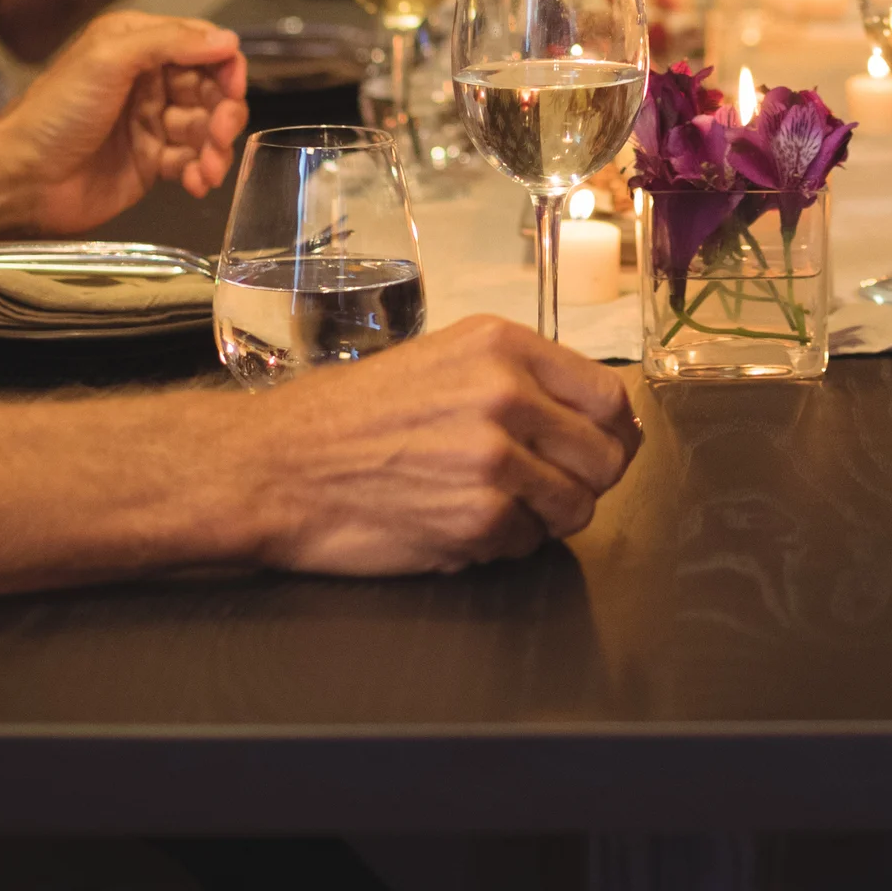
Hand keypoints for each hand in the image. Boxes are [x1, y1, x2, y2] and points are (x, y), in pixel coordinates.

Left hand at [0, 11, 249, 233]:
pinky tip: (197, 182)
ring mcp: (150, 123)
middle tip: (220, 134)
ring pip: (206, 128)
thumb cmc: (54, 114)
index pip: (200, 45)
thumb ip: (170, 42)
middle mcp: (147, 81)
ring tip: (209, 167)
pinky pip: (192, 161)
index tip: (232, 87)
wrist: (21, 180)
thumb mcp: (108, 60)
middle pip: (211, 89)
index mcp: (136, 45)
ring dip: (216, 147)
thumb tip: (226, 39)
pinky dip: (202, 172)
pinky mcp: (150, 162)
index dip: (224, 65)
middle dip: (224, 111)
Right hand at [230, 319, 643, 573]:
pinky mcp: (477, 520)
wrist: (279, 466)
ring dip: (547, 518)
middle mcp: (506, 395)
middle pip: (608, 457)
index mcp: (503, 345)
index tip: (601, 448)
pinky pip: (529, 544)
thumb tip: (597, 417)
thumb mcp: (444, 360)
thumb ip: (519, 380)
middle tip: (550, 487)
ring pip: (578, 507)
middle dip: (587, 482)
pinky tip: (458, 523)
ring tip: (497, 506)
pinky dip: (503, 545)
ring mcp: (494, 460)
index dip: (612, 432)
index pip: (610, 396)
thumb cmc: (354, 416)